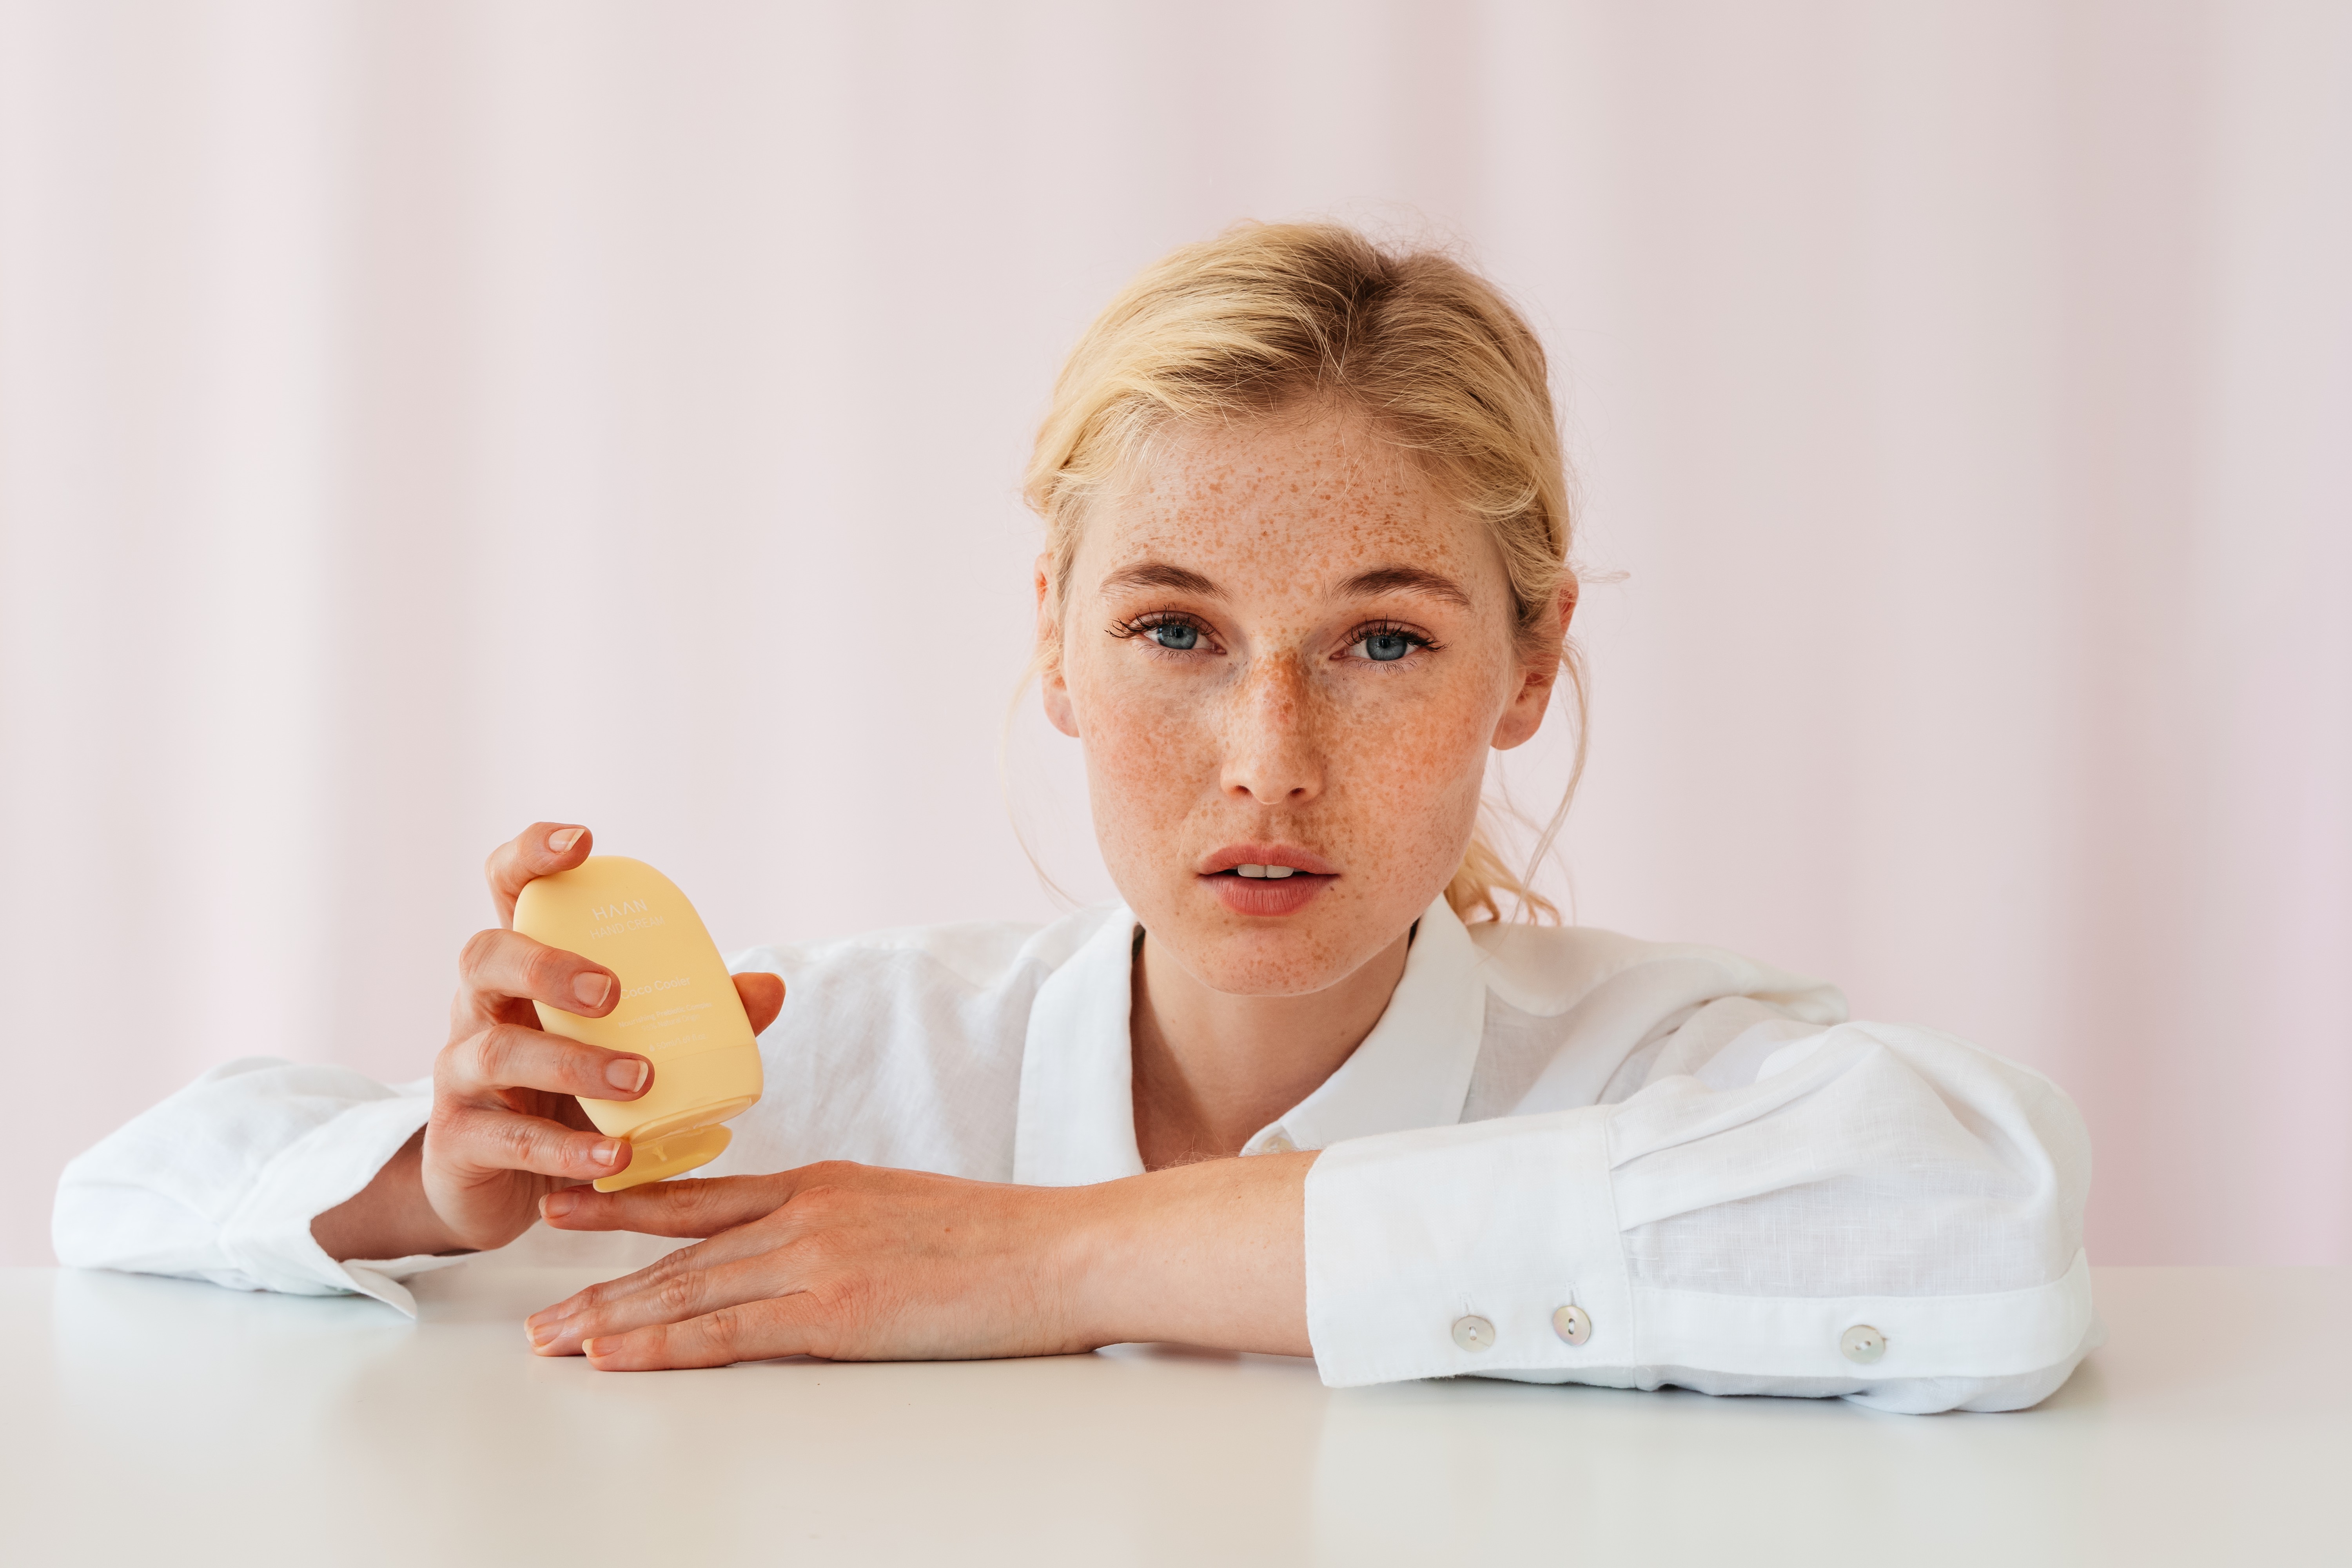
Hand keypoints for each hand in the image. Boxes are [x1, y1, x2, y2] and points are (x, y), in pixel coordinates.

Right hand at [310, 822, 786, 1260]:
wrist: (505, 1190)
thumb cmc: (570, 1096)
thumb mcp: (628, 1047)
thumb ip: (694, 1016)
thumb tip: (769, 988)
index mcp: (521, 973)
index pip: (510, 892)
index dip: (532, 856)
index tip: (581, 842)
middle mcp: (479, 1010)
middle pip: (485, 956)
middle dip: (546, 965)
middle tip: (612, 992)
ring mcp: (460, 1075)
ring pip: (498, 1050)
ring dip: (574, 1063)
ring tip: (639, 1079)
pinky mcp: (459, 1142)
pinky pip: (508, 1139)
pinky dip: (565, 1151)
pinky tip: (614, 1159)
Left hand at [522, 1152, 1316, 1368]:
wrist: (1062, 1249)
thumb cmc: (1002, 1240)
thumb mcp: (907, 1209)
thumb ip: (846, 1223)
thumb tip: (816, 1252)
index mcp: (824, 1184)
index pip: (704, 1199)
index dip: (629, 1209)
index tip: (572, 1213)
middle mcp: (805, 1213)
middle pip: (678, 1252)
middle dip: (600, 1280)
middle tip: (537, 1308)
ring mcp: (817, 1259)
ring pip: (686, 1292)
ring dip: (610, 1318)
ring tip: (553, 1340)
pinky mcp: (836, 1310)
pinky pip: (727, 1331)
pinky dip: (661, 1344)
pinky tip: (613, 1354)